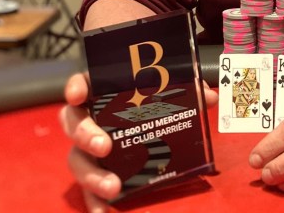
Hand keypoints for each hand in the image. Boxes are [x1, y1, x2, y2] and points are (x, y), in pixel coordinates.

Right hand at [60, 73, 217, 211]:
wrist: (150, 126)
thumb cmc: (154, 101)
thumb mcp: (170, 92)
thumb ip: (189, 89)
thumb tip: (209, 96)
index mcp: (104, 90)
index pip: (83, 83)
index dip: (76, 87)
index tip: (77, 95)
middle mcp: (90, 117)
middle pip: (73, 122)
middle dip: (85, 134)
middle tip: (104, 146)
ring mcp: (88, 147)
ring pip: (76, 158)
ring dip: (91, 175)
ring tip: (113, 187)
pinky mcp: (95, 172)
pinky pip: (87, 188)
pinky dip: (93, 201)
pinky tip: (104, 212)